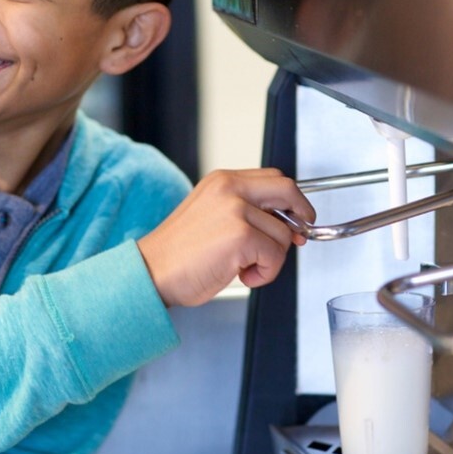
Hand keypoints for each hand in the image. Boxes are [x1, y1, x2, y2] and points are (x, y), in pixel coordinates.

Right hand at [137, 168, 314, 306]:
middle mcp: (230, 188)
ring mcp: (236, 210)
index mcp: (222, 181)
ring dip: (272, 259)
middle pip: (287, 190)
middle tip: (299, 238)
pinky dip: (265, 273)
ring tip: (244, 267)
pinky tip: (242, 275)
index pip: (273, 178)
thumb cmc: (179, 254)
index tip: (299, 216)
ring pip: (283, 234)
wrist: (151, 272)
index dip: (291, 199)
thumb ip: (247, 213)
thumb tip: (287, 226)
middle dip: (301, 214)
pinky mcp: (241, 236)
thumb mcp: (213, 217)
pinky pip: (275, 256)